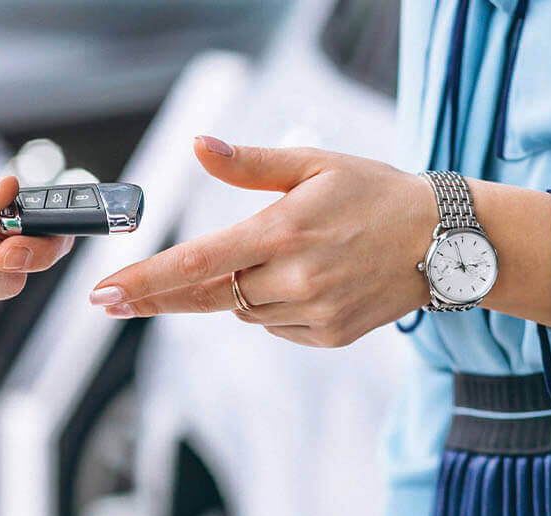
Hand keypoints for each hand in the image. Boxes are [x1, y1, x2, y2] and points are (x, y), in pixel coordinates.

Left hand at [89, 136, 438, 347]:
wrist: (446, 241)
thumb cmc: (376, 193)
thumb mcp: (314, 164)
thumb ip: (249, 162)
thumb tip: (196, 145)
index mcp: (282, 232)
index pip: (196, 263)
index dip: (145, 281)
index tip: (104, 294)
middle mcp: (295, 279)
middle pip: (209, 294)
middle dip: (168, 292)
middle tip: (118, 298)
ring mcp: (314, 313)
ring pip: (244, 310)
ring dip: (240, 289)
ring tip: (284, 258)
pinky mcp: (330, 336)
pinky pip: (275, 326)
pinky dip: (272, 307)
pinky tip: (305, 281)